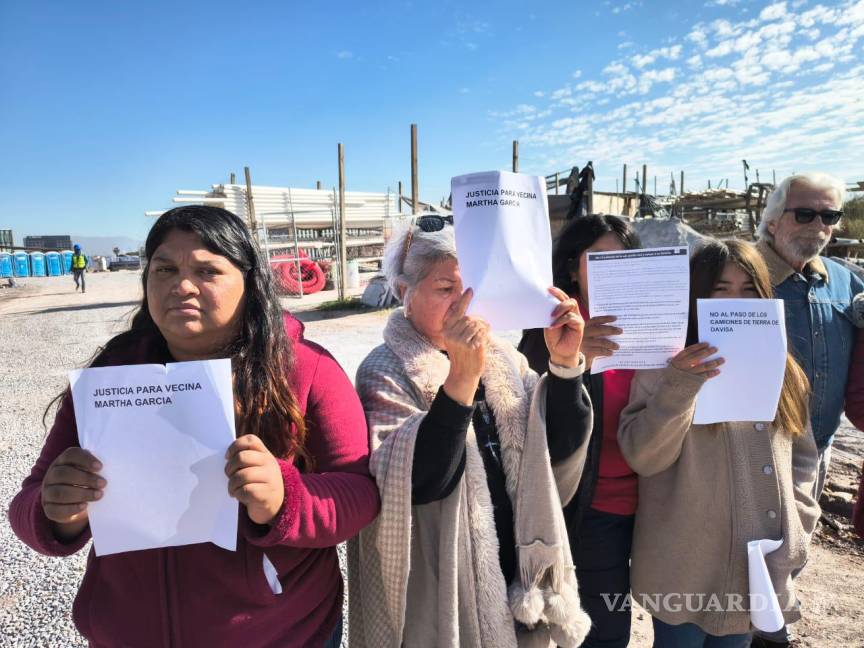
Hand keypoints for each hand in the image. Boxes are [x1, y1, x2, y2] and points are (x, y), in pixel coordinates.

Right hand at [42, 448, 104, 538]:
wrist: (71, 503)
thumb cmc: (86, 482)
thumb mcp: (90, 472)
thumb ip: (97, 467)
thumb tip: (117, 465)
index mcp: (62, 461)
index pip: (70, 455)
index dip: (85, 459)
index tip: (101, 467)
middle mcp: (52, 475)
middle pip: (64, 473)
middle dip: (85, 478)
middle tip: (104, 483)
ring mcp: (47, 492)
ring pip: (59, 492)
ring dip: (81, 493)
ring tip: (99, 495)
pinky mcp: (48, 509)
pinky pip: (56, 509)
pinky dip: (71, 508)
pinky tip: (85, 506)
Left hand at [225, 435, 284, 524]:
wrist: (275, 505)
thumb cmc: (258, 483)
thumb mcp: (257, 467)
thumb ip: (245, 459)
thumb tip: (226, 458)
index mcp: (265, 454)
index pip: (250, 440)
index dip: (235, 446)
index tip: (227, 457)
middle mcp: (270, 463)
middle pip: (242, 457)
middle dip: (229, 468)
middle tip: (229, 475)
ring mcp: (270, 478)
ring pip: (242, 476)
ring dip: (232, 484)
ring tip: (233, 489)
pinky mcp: (267, 494)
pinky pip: (245, 490)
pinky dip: (237, 494)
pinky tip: (239, 496)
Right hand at [442, 288, 488, 405]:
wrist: (463, 374)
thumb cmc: (462, 355)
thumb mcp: (455, 340)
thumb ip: (459, 326)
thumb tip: (470, 313)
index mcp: (446, 330)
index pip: (456, 312)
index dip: (463, 301)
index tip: (470, 290)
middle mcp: (451, 334)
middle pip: (469, 318)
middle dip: (479, 320)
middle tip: (485, 324)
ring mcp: (460, 340)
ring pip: (476, 325)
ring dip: (483, 327)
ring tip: (485, 332)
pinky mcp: (470, 345)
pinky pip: (481, 333)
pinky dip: (485, 334)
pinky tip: (485, 338)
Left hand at [543, 287, 584, 367]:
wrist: (559, 352)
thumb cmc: (554, 338)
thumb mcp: (550, 323)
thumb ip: (551, 314)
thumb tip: (546, 302)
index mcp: (564, 311)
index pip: (563, 298)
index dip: (557, 292)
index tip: (548, 288)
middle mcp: (572, 313)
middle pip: (569, 299)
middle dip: (559, 296)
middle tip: (549, 298)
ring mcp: (576, 318)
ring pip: (571, 305)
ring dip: (560, 308)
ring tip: (551, 316)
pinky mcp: (579, 325)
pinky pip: (571, 317)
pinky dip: (561, 320)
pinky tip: (554, 325)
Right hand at [581, 315, 622, 367]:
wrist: (570, 361)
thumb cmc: (581, 347)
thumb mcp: (585, 337)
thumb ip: (594, 333)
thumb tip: (611, 330)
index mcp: (583, 327)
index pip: (595, 320)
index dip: (605, 318)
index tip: (615, 318)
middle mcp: (583, 333)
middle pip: (600, 329)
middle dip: (611, 330)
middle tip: (620, 331)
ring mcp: (584, 343)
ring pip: (601, 341)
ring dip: (611, 344)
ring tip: (617, 346)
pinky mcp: (586, 352)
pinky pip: (599, 351)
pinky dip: (606, 352)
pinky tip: (611, 353)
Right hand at [670, 343, 723, 377]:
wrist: (670, 393)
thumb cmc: (673, 378)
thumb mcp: (673, 368)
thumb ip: (682, 361)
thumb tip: (696, 355)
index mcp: (676, 361)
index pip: (688, 351)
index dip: (698, 347)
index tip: (706, 344)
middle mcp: (683, 367)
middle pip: (697, 357)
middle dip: (707, 352)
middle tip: (715, 349)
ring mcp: (689, 374)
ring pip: (703, 366)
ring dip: (714, 362)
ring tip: (721, 360)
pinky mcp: (694, 382)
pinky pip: (705, 376)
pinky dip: (712, 373)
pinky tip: (717, 371)